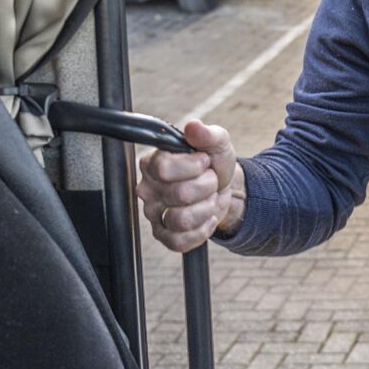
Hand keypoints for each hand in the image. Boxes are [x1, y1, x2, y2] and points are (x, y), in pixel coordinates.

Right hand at [136, 120, 243, 250]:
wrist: (222, 188)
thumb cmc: (212, 163)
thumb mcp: (217, 143)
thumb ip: (206, 134)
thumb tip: (193, 126)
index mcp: (152, 162)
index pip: (164, 168)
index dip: (193, 166)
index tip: (204, 161)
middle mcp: (147, 188)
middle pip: (179, 194)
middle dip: (206, 187)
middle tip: (210, 180)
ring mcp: (153, 214)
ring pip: (181, 220)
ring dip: (206, 209)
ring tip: (208, 198)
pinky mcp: (162, 235)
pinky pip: (179, 242)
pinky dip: (201, 231)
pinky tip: (207, 218)